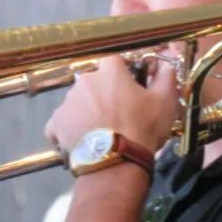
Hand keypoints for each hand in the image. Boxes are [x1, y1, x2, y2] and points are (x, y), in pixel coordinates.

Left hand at [43, 54, 179, 156]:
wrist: (116, 164)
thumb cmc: (142, 130)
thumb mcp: (164, 103)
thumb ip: (165, 78)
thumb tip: (166, 65)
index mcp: (109, 72)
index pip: (111, 57)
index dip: (118, 68)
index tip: (126, 82)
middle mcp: (84, 81)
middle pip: (93, 81)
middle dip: (102, 93)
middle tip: (116, 113)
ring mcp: (67, 102)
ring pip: (77, 101)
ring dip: (87, 111)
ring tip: (100, 132)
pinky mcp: (55, 123)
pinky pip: (61, 122)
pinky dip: (69, 129)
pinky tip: (81, 141)